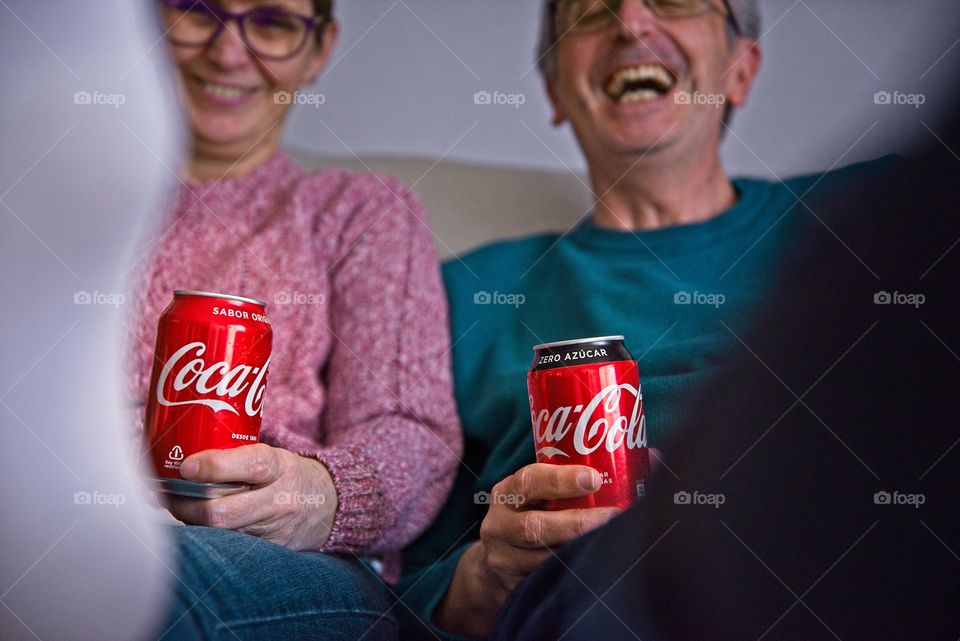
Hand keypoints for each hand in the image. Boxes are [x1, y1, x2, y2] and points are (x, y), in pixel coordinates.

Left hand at [166, 443, 337, 550]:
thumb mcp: (272, 456)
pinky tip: (197, 523)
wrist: (329, 505)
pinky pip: (230, 545)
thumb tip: (181, 456)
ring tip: (174, 505)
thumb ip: (236, 456)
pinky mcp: (271, 551)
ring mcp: (274, 530)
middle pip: (224, 512)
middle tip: (164, 495)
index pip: (250, 465)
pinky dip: (209, 534)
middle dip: (186, 505)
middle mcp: (279, 500)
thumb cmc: (287, 475)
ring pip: (221, 532)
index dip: (214, 467)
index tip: (186, 467)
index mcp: (280, 468)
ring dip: (192, 520)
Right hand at [435, 463, 620, 636]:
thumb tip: (653, 458)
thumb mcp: (539, 492)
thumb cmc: (532, 515)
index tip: (592, 479)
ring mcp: (505, 560)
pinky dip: (572, 578)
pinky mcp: (514, 589)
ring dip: (580, 553)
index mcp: (508, 493)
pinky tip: (596, 572)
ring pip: (544, 561)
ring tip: (613, 545)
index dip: (560, 480)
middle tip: (614, 517)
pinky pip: (545, 584)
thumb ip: (580, 477)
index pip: (529, 481)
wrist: (495, 563)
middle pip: (535, 528)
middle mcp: (500, 526)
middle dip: (577, 524)